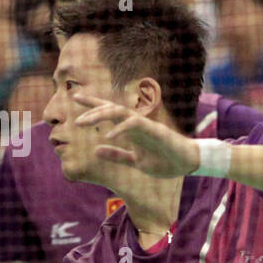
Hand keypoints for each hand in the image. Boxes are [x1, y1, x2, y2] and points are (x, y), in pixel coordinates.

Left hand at [71, 94, 198, 177]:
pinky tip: (108, 137)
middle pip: (111, 108)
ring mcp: (146, 125)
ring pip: (120, 112)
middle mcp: (137, 123)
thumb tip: (96, 150)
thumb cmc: (165, 161)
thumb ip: (117, 156)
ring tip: (83, 121)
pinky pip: (135, 125)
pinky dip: (120, 129)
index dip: (93, 104)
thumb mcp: (135, 162)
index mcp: (131, 129)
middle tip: (75, 112)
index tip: (75, 98)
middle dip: (92, 107)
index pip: (110, 112)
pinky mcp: (155, 130)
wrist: (188, 164)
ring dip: (100, 114)